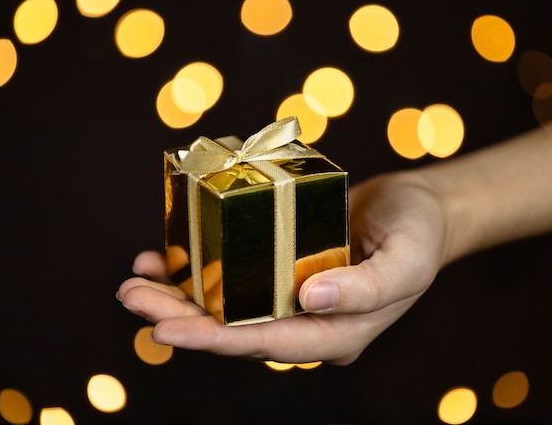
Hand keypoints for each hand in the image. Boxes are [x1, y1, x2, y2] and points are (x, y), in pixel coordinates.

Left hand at [117, 172, 446, 364]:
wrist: (420, 209)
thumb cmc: (419, 234)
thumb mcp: (407, 260)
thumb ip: (366, 288)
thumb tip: (309, 300)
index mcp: (336, 332)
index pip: (267, 342)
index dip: (214, 338)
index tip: (164, 329)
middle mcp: (306, 319)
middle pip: (235, 325)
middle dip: (180, 315)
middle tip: (130, 298)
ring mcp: (292, 293)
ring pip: (227, 302)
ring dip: (179, 293)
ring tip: (135, 279)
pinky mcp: (282, 265)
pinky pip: (236, 271)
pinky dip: (201, 266)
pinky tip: (167, 256)